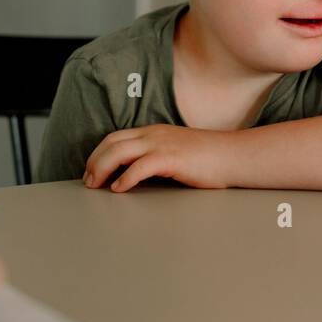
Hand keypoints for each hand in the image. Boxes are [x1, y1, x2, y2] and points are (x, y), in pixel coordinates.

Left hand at [83, 125, 235, 190]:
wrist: (233, 156)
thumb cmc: (209, 159)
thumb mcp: (176, 153)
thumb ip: (156, 159)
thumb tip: (136, 176)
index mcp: (154, 132)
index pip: (116, 137)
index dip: (99, 153)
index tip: (91, 170)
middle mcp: (154, 134)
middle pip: (112, 143)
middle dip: (94, 161)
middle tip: (88, 181)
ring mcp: (162, 144)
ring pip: (120, 152)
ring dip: (102, 168)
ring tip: (96, 185)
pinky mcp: (171, 158)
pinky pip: (140, 166)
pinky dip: (125, 178)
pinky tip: (119, 189)